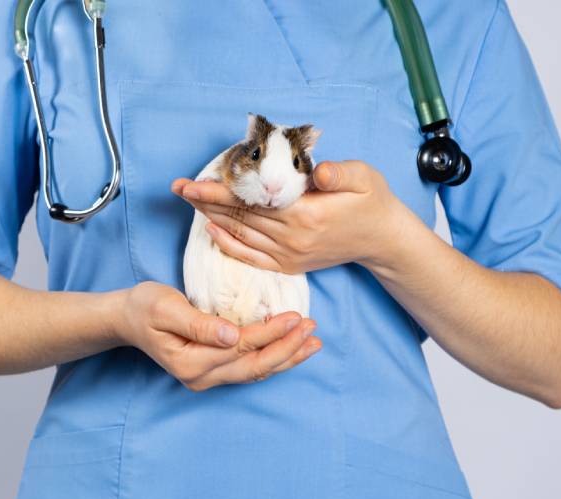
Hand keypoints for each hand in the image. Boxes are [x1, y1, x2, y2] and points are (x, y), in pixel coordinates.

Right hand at [118, 282, 320, 390]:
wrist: (127, 319)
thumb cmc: (144, 307)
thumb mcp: (165, 308)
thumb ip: (199, 324)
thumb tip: (232, 336)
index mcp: (191, 363)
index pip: (242, 348)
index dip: (271, 333)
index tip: (295, 317)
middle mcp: (202, 378)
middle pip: (255, 366)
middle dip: (288, 348)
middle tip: (312, 329)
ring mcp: (208, 378)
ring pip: (256, 372)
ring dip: (287, 357)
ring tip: (313, 342)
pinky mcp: (214, 371)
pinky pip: (250, 369)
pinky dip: (274, 358)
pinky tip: (292, 348)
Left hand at [171, 160, 407, 273]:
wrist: (383, 239)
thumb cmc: (372, 202)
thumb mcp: (364, 177)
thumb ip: (338, 173)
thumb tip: (318, 171)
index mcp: (306, 214)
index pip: (252, 200)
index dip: (220, 190)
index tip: (193, 181)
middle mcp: (292, 238)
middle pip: (239, 217)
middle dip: (205, 201)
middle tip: (178, 187)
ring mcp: (289, 255)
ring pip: (241, 235)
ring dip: (211, 217)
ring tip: (188, 201)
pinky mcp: (290, 265)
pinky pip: (251, 257)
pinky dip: (229, 244)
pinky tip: (211, 230)